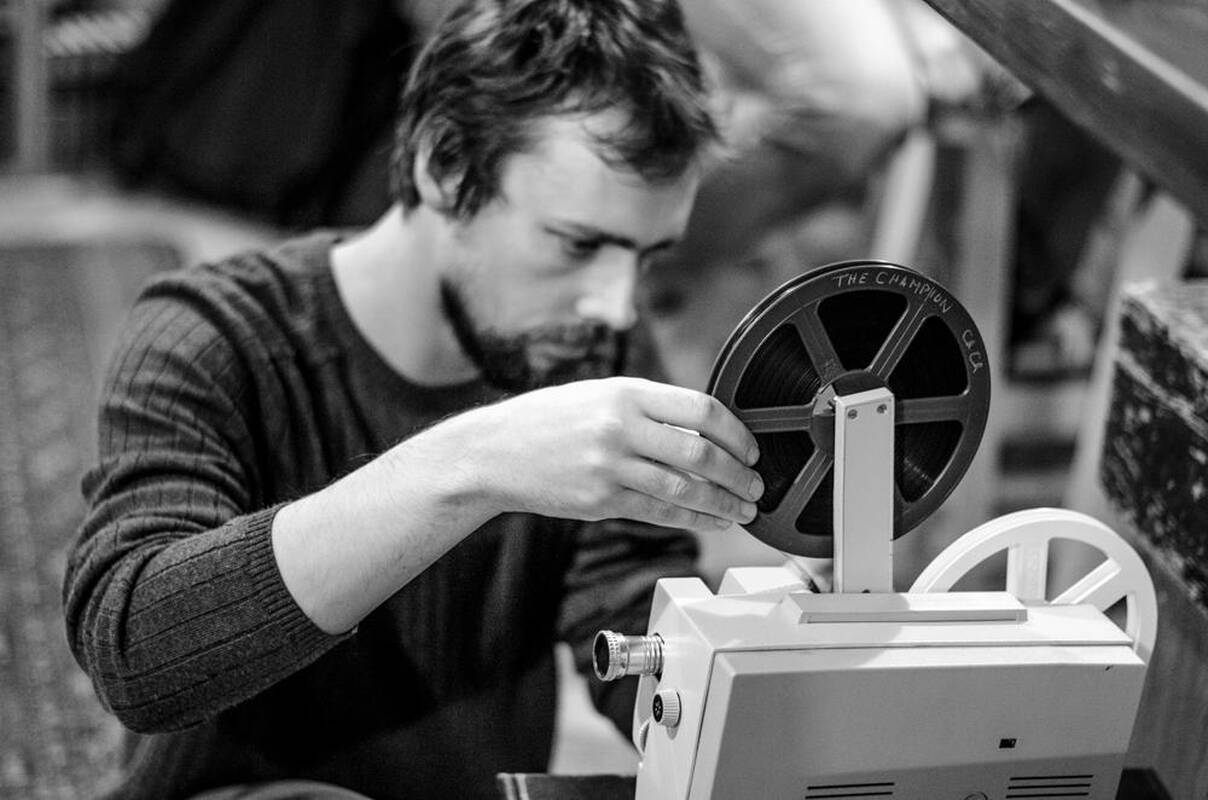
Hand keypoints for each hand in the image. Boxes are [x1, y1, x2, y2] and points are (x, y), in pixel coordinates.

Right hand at [468, 377, 763, 531]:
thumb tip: (704, 431)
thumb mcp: (599, 394)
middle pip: (700, 452)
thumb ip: (648, 408)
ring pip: (684, 489)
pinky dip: (693, 519)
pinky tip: (711, 521)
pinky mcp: (600, 500)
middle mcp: (620, 426)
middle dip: (738, 474)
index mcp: (626, 392)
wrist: (493, 451)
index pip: (700, 409)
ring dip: (722, 503)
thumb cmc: (548, 419)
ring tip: (743, 510)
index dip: (736, 433)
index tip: (751, 448)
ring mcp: (609, 465)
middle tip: (756, 486)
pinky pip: (658, 513)